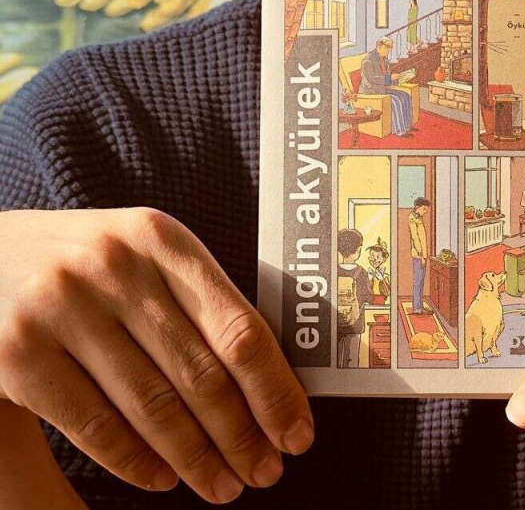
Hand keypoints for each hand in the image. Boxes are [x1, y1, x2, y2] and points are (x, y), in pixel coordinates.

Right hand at [0, 208, 312, 502]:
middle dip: (242, 434)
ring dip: (197, 458)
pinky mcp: (18, 353)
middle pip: (200, 373)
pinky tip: (164, 479)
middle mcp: (114, 266)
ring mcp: (63, 307)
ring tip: (224, 485)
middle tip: (266, 471)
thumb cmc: (89, 263)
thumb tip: (268, 379)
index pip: (237, 327)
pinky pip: (94, 425)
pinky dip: (135, 461)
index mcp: (161, 238)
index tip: (298, 432)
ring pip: (151, 405)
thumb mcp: (144, 255)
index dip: (273, 389)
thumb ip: (198, 299)